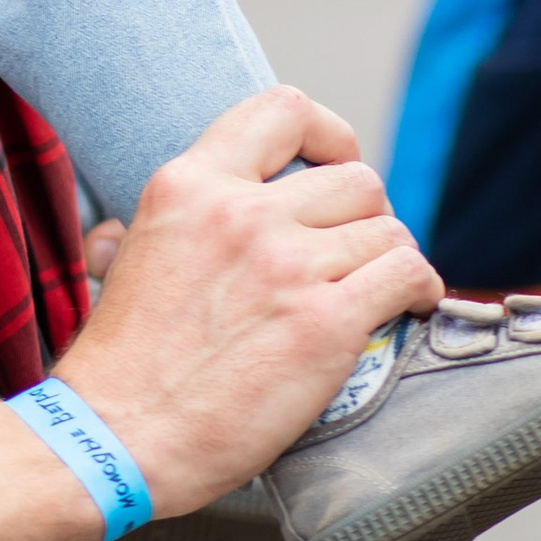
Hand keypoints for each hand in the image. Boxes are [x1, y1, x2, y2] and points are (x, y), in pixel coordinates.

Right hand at [51, 88, 441, 518]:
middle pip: (356, 179)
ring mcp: (286, 263)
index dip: (328, 133)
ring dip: (391, 260)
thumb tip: (155, 228)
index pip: (283, 110)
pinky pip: (407, 275)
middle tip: (353, 255)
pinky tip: (405, 308)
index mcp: (188, 183)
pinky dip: (419, 290)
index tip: (333, 163)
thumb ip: (171, 223)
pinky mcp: (325, 321)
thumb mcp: (130, 251)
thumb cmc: (125, 357)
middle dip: (366, 217)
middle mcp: (240, 210)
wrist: (121, 430)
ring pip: (389, 229)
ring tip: (378, 289)